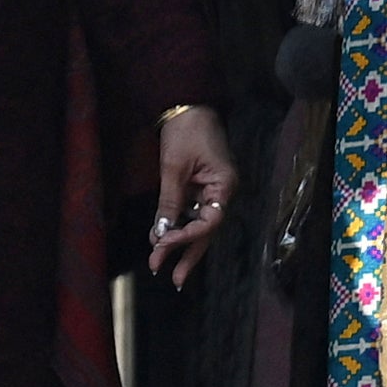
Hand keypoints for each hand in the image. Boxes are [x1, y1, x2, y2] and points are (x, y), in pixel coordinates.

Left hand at [147, 106, 235, 288]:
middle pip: (208, 230)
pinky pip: (193, 213)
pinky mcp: (203, 187)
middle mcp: (224, 192)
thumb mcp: (173, 168)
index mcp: (225, 186)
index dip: (186, 237)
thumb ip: (170, 202)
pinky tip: (163, 240)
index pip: (209, 222)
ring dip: (182, 244)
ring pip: (200, 225)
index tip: (162, 246)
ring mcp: (214, 190)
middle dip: (189, 255)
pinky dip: (179, 226)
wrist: (188, 107)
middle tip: (174, 280)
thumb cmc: (186, 132)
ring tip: (163, 266)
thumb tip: (161, 234)